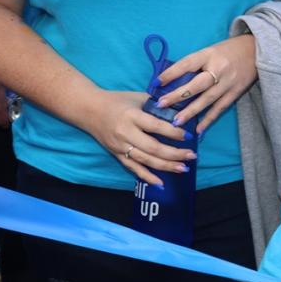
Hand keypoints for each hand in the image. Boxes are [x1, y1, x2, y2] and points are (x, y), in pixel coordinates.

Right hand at [77, 89, 196, 187]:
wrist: (89, 110)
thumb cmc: (117, 101)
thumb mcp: (137, 97)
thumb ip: (156, 105)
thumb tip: (179, 112)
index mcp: (132, 116)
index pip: (156, 126)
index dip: (173, 132)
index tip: (189, 135)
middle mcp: (126, 133)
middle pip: (153, 147)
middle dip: (174, 153)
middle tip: (192, 156)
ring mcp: (120, 146)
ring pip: (146, 160)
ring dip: (166, 166)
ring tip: (183, 168)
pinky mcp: (117, 155)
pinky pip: (134, 168)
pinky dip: (147, 177)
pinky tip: (161, 184)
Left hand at [157, 33, 257, 134]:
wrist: (257, 50)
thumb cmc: (228, 50)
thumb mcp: (210, 51)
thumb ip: (195, 64)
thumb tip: (173, 80)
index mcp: (208, 54)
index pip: (187, 64)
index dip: (171, 73)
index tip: (156, 83)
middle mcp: (218, 68)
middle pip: (196, 85)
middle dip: (177, 96)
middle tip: (161, 104)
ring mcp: (228, 82)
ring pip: (207, 99)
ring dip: (191, 112)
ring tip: (176, 122)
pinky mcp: (236, 92)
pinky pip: (220, 108)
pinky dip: (209, 119)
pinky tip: (199, 129)